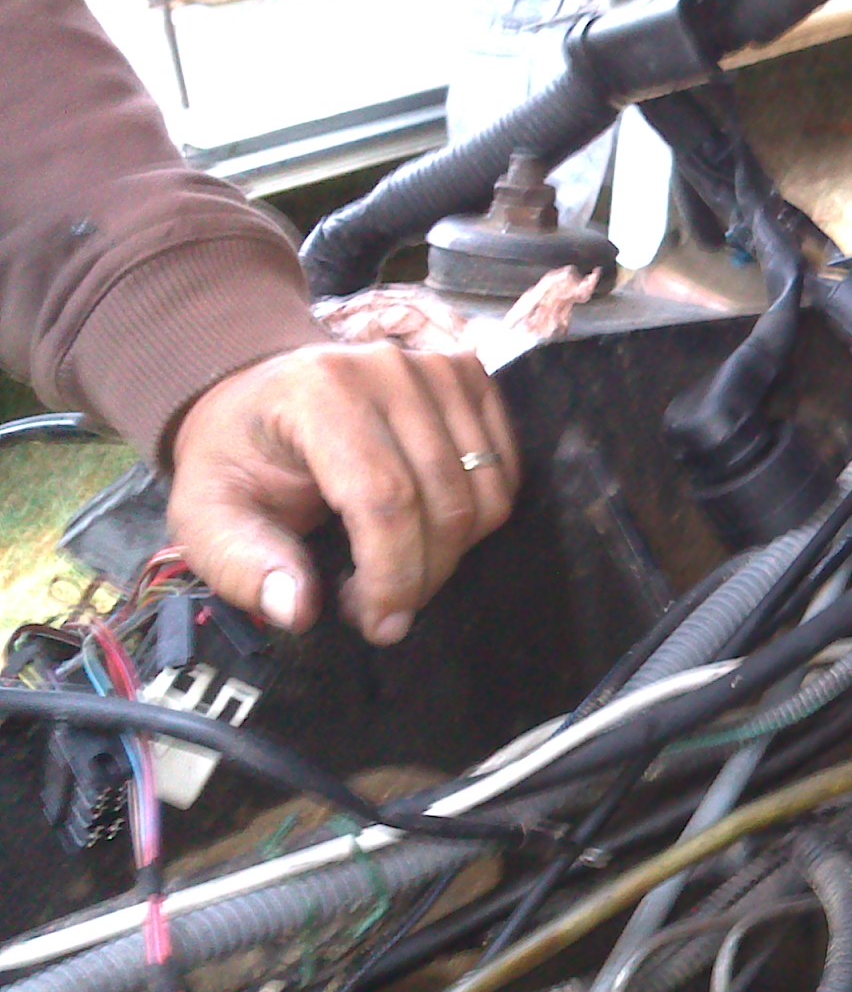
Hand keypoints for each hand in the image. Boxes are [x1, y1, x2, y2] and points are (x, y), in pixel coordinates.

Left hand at [167, 342, 518, 644]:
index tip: (379, 623)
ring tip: (399, 568)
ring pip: (485, 494)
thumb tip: (297, 609)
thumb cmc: (240, 457)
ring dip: (452, 555)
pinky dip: (477, 520)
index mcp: (319, 391)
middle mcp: (388, 368)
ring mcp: (438, 367)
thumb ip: (242, 565)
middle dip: (423, 576)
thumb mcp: (205, 516)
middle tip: (382, 609)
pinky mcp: (471, 377)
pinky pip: (506, 472)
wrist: (262, 394)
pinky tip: (429, 532)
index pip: (386, 497)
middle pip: (445, 501)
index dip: (393, 574)